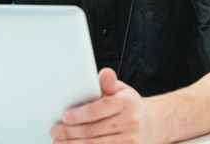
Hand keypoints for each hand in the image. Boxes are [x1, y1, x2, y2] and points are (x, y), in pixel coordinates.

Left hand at [49, 68, 165, 143]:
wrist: (155, 123)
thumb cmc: (130, 104)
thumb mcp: (121, 89)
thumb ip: (107, 84)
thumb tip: (104, 73)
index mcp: (126, 102)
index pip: (96, 110)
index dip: (77, 116)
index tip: (63, 116)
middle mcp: (131, 122)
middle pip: (92, 131)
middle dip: (69, 133)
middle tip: (55, 132)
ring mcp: (132, 141)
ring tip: (59, 143)